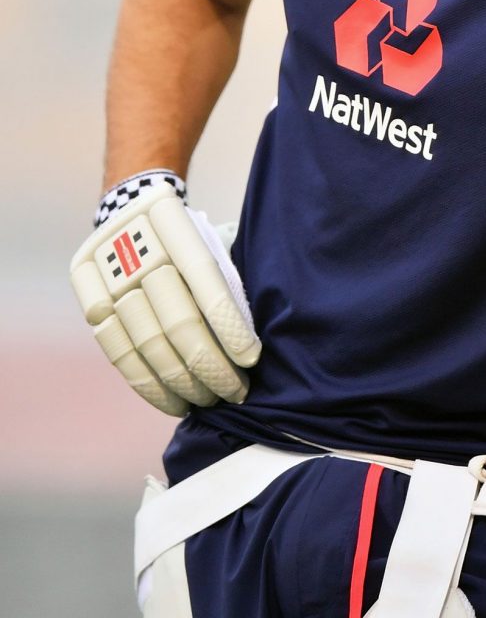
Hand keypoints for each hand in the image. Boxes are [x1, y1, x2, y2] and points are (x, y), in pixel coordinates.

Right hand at [70, 175, 260, 415]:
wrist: (130, 215)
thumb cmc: (191, 235)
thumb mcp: (212, 231)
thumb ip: (232, 265)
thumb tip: (264, 321)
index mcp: (170, 218)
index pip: (205, 279)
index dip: (228, 324)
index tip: (251, 359)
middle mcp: (133, 246)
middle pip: (177, 320)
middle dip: (212, 365)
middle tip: (238, 391)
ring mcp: (106, 276)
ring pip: (149, 345)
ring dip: (185, 383)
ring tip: (213, 400)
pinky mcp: (89, 301)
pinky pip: (121, 356)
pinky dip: (151, 386)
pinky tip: (177, 402)